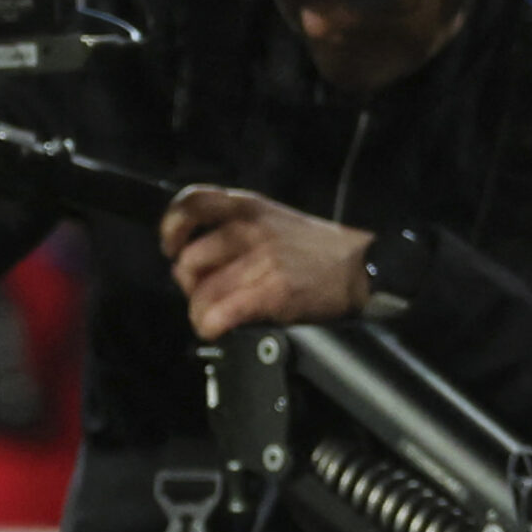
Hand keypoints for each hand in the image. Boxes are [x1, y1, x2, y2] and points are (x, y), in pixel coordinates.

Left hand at [159, 184, 373, 340]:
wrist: (360, 267)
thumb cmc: (315, 248)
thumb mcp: (273, 218)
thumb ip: (235, 226)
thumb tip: (196, 253)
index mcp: (249, 207)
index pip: (192, 202)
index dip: (171, 226)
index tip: (171, 246)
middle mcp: (250, 229)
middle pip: (188, 262)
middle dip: (190, 286)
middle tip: (205, 293)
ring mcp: (262, 260)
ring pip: (202, 294)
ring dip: (201, 313)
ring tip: (213, 317)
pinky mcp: (272, 291)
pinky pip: (221, 313)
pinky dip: (212, 326)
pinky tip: (219, 329)